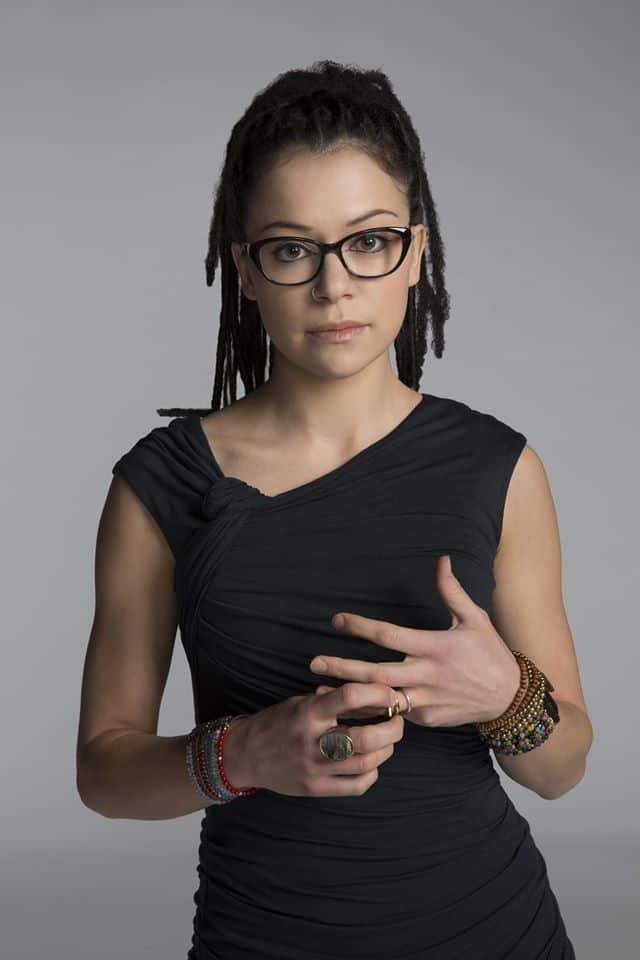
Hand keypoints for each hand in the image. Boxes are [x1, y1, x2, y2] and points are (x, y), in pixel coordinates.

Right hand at [236, 682, 403, 797]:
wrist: (246, 754)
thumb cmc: (279, 722)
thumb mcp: (303, 702)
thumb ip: (336, 701)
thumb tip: (377, 697)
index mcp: (309, 712)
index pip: (350, 696)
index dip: (378, 693)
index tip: (391, 694)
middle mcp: (313, 741)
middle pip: (367, 737)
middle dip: (392, 728)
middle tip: (397, 721)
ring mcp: (315, 768)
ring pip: (367, 763)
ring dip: (386, 750)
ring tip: (387, 741)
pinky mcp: (316, 789)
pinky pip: (357, 785)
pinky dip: (372, 773)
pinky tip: (370, 763)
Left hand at [310, 555, 520, 727]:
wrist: (509, 699)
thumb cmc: (490, 653)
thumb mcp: (474, 618)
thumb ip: (452, 591)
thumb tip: (441, 559)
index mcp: (435, 647)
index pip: (389, 636)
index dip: (361, 627)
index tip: (336, 620)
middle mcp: (427, 675)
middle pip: (376, 674)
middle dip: (343, 668)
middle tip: (314, 661)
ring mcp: (426, 702)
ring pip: (381, 700)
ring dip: (350, 695)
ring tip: (320, 687)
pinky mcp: (426, 721)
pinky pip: (395, 715)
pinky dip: (372, 711)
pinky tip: (348, 706)